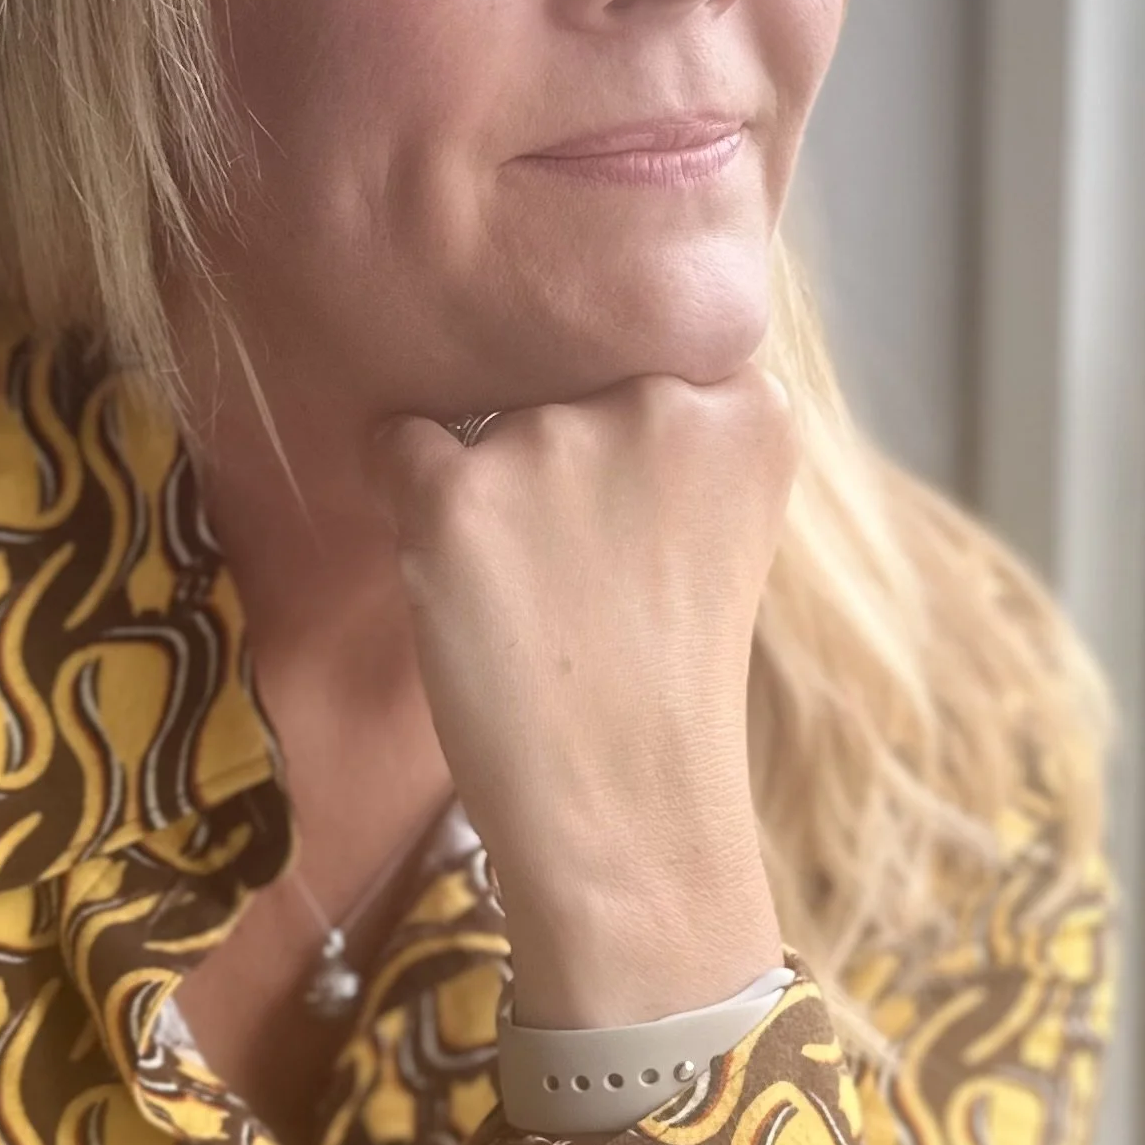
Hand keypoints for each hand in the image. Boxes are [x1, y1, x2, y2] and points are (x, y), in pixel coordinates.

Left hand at [365, 367, 796, 1027]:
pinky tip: (458, 572)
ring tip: (531, 589)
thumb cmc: (672, 676)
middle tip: (582, 561)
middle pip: (565, 368)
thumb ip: (681, 429)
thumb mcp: (724, 522)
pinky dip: (406, 496)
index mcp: (748, 406)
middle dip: (557, 438)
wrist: (628, 814)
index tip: (632, 480)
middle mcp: (657, 401)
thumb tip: (575, 348)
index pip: (655, 331)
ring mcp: (552, 443)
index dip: (624, 397)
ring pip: (484, 413)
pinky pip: (396, 443)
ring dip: (488, 478)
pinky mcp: (457, 498)